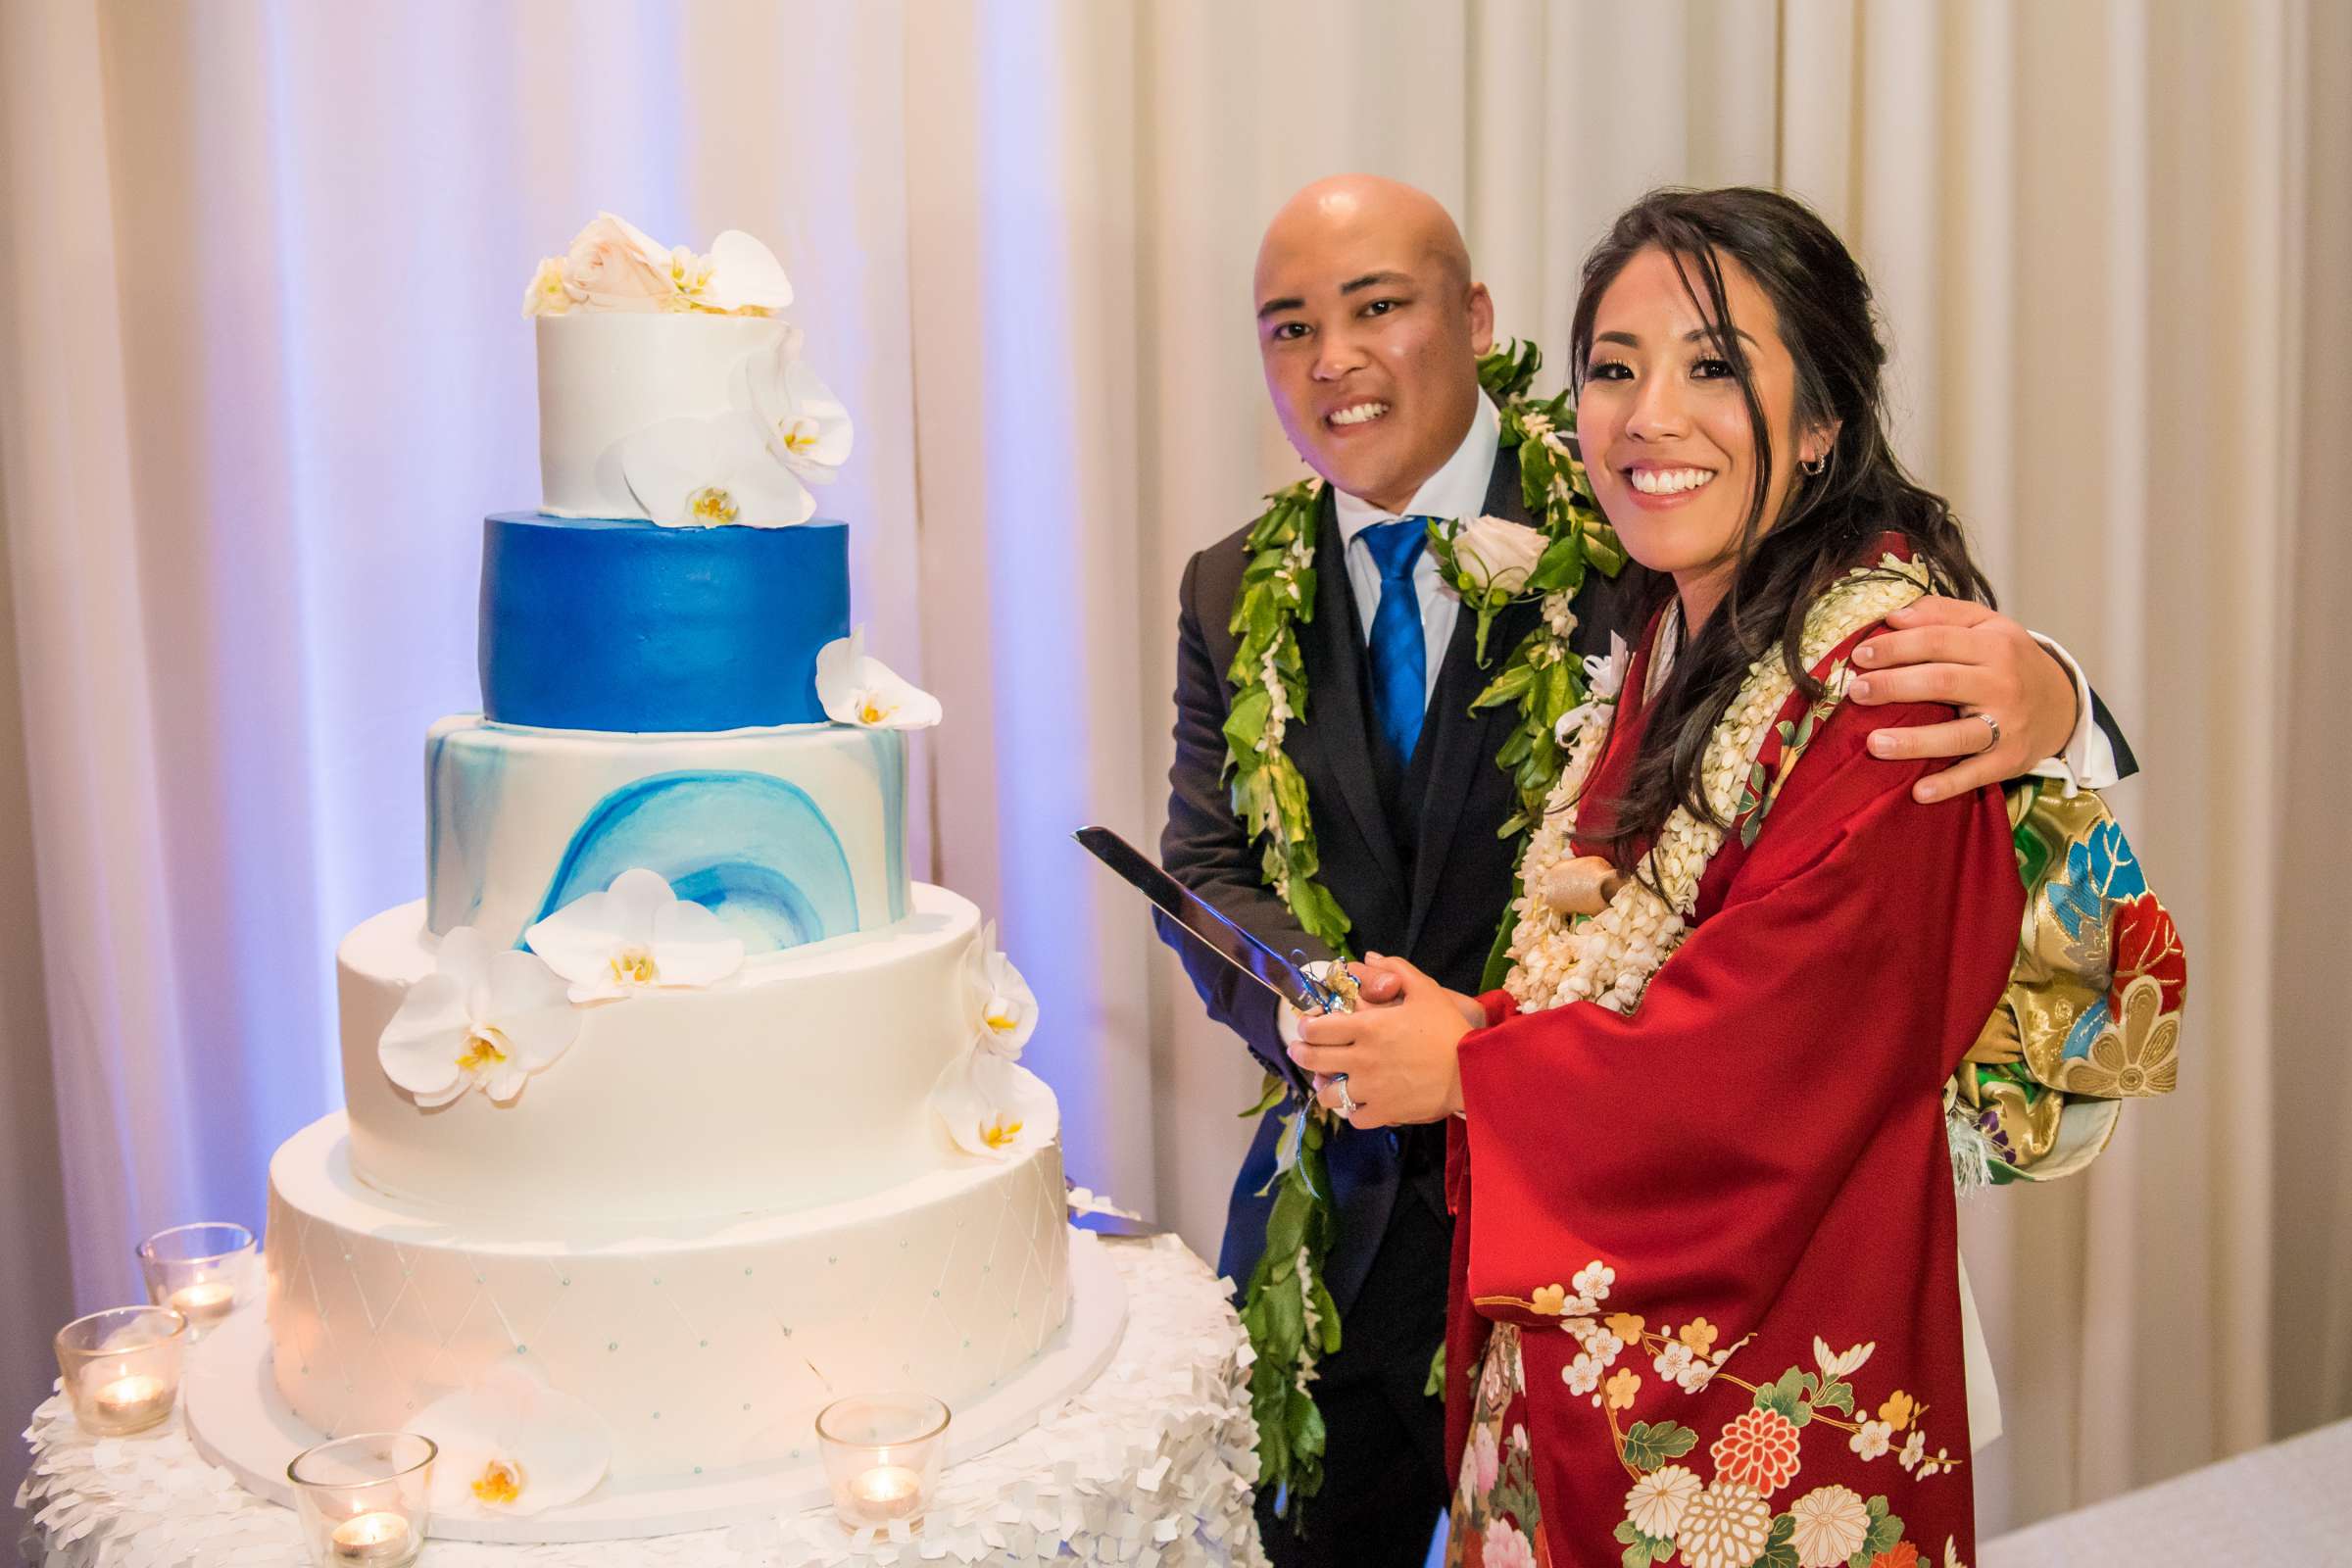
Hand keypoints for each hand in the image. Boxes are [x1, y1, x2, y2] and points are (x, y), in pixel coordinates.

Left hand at [1285, 953, 1479, 1127]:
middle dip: (1301, 1053)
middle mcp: (1361, 1059)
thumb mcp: (1426, 990)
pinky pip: (1353, 1118)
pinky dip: (1352, 1112)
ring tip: (1329, 1081)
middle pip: (1313, 1059)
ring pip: (1328, 1094)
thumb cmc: (1448, 1028)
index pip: (1316, 1028)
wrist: (1473, 1071)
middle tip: (1300, 1051)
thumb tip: (1370, 956)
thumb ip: (1396, 969)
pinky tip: (1357, 1103)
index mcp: (1366, 1027)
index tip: (1305, 1028)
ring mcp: (1370, 1089)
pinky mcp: (1383, 1112)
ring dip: (1325, 1086)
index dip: (1305, 1027)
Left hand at [1848, 596, 2078, 802]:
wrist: (2061, 704)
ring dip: (1914, 741)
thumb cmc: (2008, 660)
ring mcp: (2007, 725)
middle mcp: (2003, 684)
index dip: (1895, 647)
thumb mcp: (1986, 625)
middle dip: (1894, 686)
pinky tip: (1918, 792)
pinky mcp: (2010, 760)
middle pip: (1941, 682)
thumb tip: (1895, 616)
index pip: (1937, 640)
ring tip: (1874, 744)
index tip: (1859, 655)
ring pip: (1957, 735)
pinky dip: (1949, 785)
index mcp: (1994, 645)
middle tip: (1856, 692)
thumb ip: (1941, 614)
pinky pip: (1977, 774)